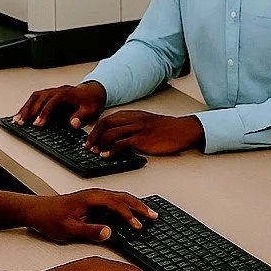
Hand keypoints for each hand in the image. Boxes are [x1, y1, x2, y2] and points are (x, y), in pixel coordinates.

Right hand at [15, 81, 106, 129]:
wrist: (94, 91)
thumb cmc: (91, 100)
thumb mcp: (91, 110)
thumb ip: (82, 116)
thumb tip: (73, 123)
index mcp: (67, 93)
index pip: (53, 101)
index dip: (44, 112)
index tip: (38, 123)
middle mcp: (58, 90)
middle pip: (40, 97)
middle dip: (30, 110)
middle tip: (22, 123)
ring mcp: (53, 92)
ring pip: (35, 97)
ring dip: (26, 108)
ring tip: (18, 120)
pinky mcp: (50, 95)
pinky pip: (36, 98)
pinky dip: (27, 106)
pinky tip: (22, 114)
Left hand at [24, 189, 158, 243]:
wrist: (37, 210)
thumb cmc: (50, 218)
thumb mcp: (67, 228)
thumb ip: (88, 230)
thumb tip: (108, 232)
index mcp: (90, 198)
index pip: (115, 204)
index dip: (128, 215)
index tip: (137, 226)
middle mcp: (95, 194)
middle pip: (123, 197)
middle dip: (140, 206)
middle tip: (154, 216)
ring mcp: (95, 197)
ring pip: (121, 198)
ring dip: (136, 205)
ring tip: (149, 214)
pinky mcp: (94, 201)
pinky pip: (116, 201)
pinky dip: (128, 206)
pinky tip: (132, 213)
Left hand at [86, 111, 203, 157]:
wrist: (182, 130)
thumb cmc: (166, 129)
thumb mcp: (147, 123)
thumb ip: (133, 126)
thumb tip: (119, 137)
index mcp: (133, 114)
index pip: (108, 118)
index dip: (96, 129)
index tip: (91, 139)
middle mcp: (133, 119)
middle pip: (105, 123)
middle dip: (94, 136)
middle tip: (89, 147)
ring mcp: (137, 128)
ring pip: (111, 133)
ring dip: (100, 143)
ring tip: (96, 152)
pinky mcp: (142, 139)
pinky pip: (121, 143)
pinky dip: (111, 150)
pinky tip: (107, 155)